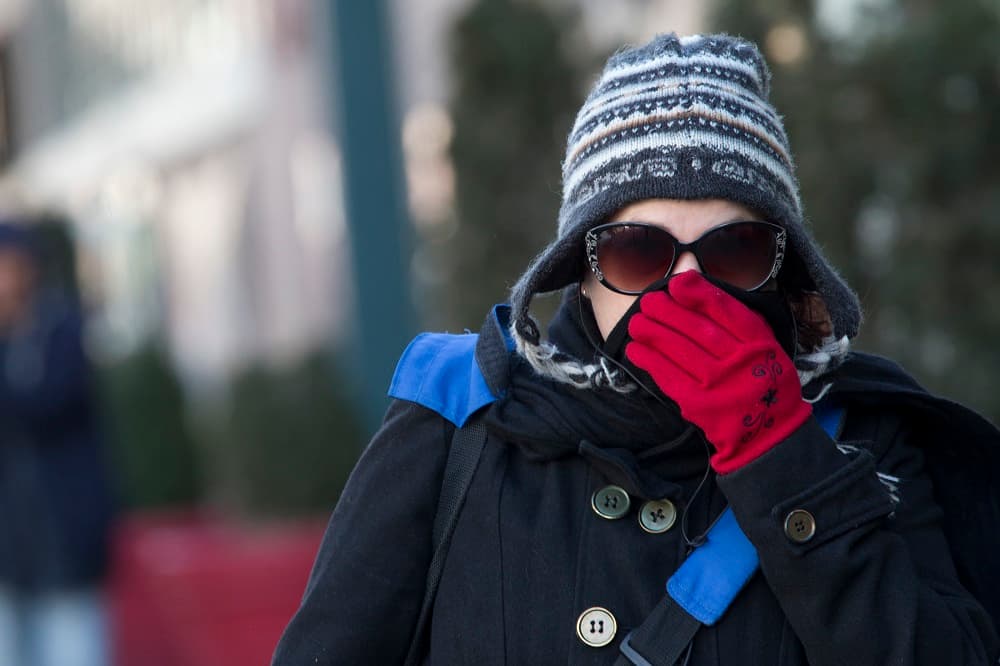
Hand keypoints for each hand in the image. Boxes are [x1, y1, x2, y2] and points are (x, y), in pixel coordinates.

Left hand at [625, 271, 811, 473]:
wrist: (769, 433)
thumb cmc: (760, 378)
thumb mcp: (763, 344)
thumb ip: (734, 317)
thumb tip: (691, 283)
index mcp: (760, 343)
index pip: (727, 311)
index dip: (699, 294)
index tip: (676, 284)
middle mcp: (740, 362)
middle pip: (697, 329)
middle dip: (667, 311)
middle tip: (647, 301)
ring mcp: (718, 384)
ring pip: (679, 350)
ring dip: (652, 333)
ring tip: (636, 322)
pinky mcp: (699, 404)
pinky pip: (669, 377)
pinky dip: (649, 361)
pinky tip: (636, 349)